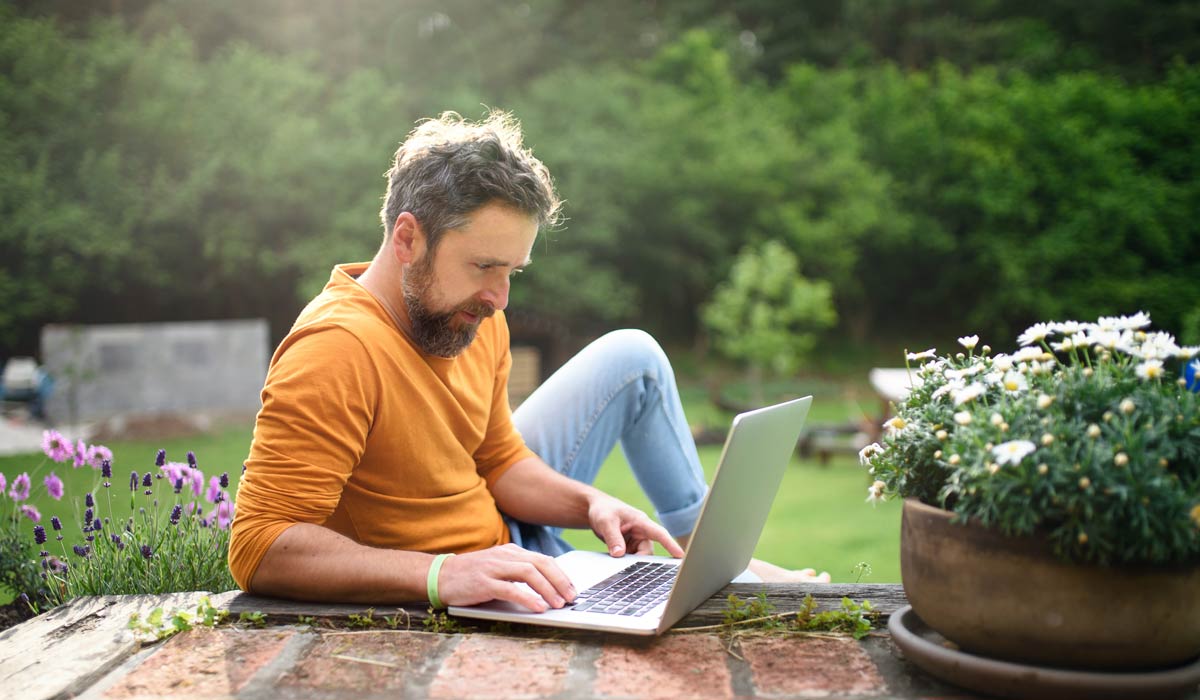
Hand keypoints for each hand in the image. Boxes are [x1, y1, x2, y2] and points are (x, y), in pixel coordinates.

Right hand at [435, 544, 575, 612]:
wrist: (439, 575)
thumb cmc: (471, 576)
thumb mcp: (498, 568)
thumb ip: (518, 572)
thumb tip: (546, 586)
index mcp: (511, 552)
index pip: (543, 559)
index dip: (561, 574)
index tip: (572, 589)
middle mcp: (504, 556)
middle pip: (540, 563)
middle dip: (560, 581)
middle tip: (572, 597)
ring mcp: (493, 568)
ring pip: (529, 573)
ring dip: (548, 589)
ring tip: (558, 603)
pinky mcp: (483, 582)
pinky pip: (510, 589)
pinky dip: (527, 597)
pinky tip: (538, 607)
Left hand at [587, 493, 684, 558]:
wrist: (594, 509)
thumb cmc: (603, 510)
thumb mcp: (606, 522)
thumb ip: (613, 538)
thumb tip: (619, 554)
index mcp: (641, 521)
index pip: (660, 534)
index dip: (671, 545)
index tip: (681, 555)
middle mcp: (641, 531)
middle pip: (648, 551)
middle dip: (640, 560)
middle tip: (627, 567)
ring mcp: (636, 540)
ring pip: (640, 556)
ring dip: (631, 561)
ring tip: (618, 562)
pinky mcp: (629, 546)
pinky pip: (631, 558)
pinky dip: (626, 562)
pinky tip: (616, 562)